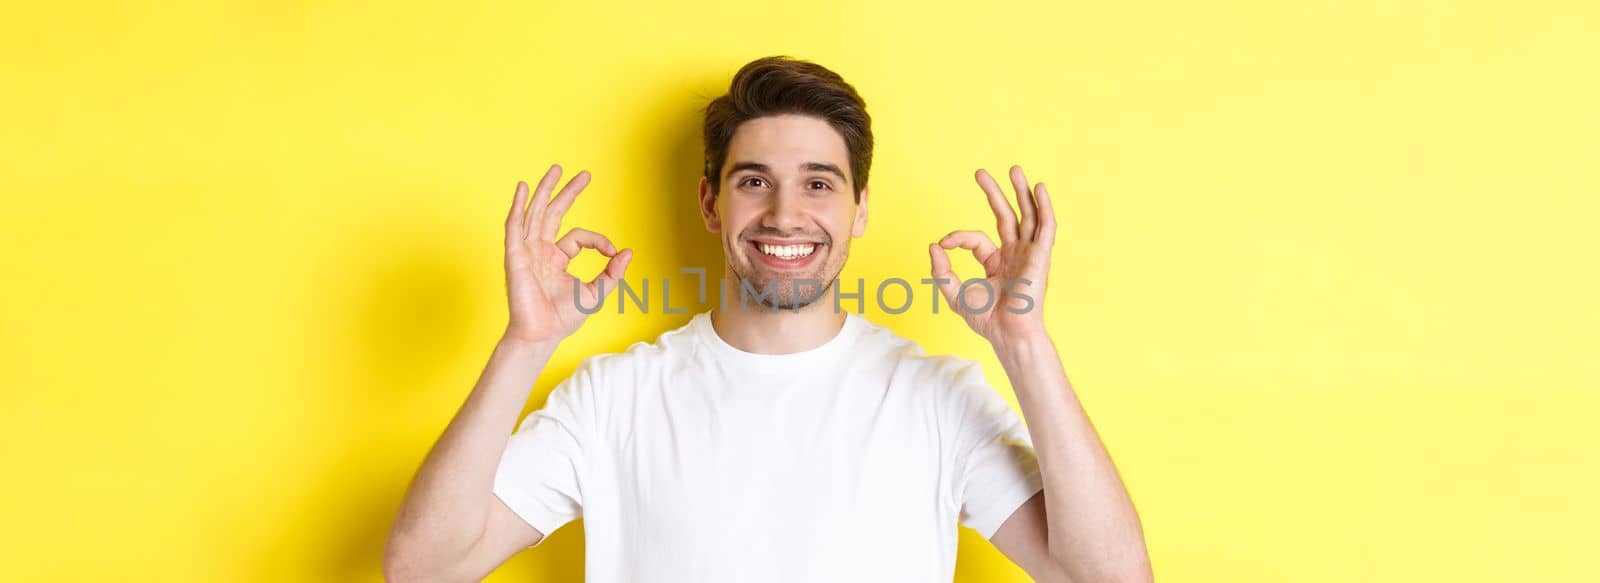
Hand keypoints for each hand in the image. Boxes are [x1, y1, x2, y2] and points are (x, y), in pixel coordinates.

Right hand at [501, 164, 631, 345]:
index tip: (612, 251)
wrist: (542, 334)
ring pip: (536, 213)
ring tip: (556, 169)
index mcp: (558, 258)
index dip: (599, 240)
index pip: (578, 236)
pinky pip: (514, 226)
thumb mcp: (596, 292)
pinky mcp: (515, 256)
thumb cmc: (563, 318)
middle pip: (554, 213)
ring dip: (545, 190)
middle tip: (584, 175)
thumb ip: (612, 272)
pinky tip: (523, 188)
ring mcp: (527, 251)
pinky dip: (517, 206)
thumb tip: (628, 251)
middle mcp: (541, 251)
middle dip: (568, 192)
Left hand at [928, 165, 1056, 344]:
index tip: (943, 243)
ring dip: (1021, 192)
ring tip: (1013, 168)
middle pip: (1006, 216)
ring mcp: (1029, 254)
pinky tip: (1039, 188)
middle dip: (994, 193)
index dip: (958, 237)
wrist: (1007, 333)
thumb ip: (941, 270)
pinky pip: (1046, 227)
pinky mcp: (1041, 256)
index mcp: (996, 263)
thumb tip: (934, 244)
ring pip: (1027, 216)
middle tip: (979, 172)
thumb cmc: (986, 319)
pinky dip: (1044, 207)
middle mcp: (1014, 255)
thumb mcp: (954, 293)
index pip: (976, 239)